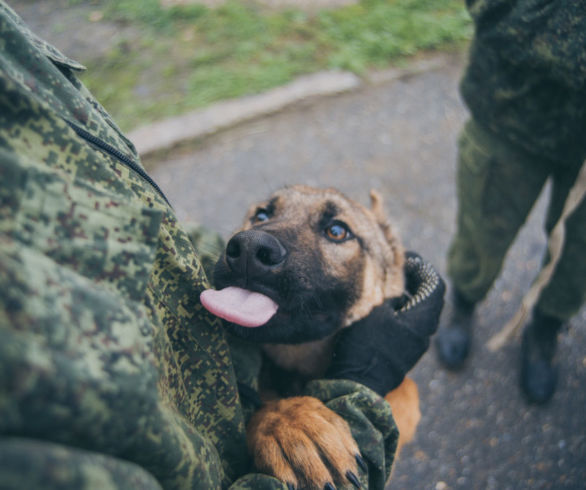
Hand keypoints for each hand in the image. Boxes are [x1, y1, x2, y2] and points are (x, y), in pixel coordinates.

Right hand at [247, 397, 363, 488]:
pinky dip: (283, 472)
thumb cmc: (296, 425)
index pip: (334, 425)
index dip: (347, 447)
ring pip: (298, 446)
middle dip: (335, 459)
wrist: (259, 415)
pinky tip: (293, 486)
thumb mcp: (317, 421)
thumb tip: (359, 464)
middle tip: (345, 480)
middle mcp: (296, 414)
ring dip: (314, 469)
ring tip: (326, 487)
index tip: (356, 470)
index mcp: (314, 407)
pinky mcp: (259, 440)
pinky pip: (272, 455)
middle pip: (319, 434)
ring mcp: (277, 426)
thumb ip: (338, 438)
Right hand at [326, 252, 444, 395]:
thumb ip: (389, 289)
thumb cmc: (367, 344)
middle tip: (393, 270)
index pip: (436, 284)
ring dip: (404, 296)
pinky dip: (399, 312)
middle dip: (413, 280)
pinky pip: (408, 325)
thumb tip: (395, 275)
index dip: (422, 268)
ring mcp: (416, 345)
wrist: (358, 384)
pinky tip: (380, 310)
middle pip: (428, 298)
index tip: (404, 260)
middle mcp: (426, 333)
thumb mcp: (376, 308)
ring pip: (417, 312)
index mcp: (424, 319)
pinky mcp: (404, 353)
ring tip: (384, 288)